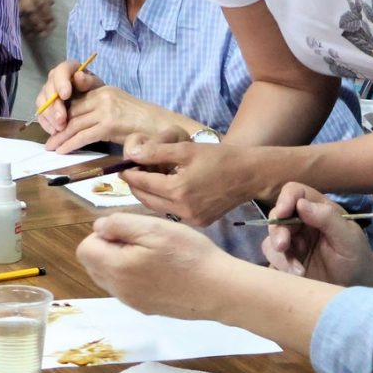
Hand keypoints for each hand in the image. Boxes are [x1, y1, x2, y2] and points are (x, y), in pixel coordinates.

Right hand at [14, 0, 54, 38]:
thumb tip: (50, 2)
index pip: (42, 1)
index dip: (47, 14)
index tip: (52, 23)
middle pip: (33, 11)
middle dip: (40, 23)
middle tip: (46, 33)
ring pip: (21, 14)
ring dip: (30, 26)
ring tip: (36, 35)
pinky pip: (8, 13)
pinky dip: (16, 22)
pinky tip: (21, 29)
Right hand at [36, 60, 102, 139]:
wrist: (96, 104)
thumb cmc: (96, 92)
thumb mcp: (97, 86)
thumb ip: (89, 81)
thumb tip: (78, 76)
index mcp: (68, 69)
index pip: (60, 71)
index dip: (61, 83)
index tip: (65, 95)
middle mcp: (55, 79)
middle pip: (49, 89)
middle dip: (54, 106)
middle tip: (62, 119)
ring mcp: (48, 93)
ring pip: (42, 103)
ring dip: (50, 117)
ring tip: (60, 128)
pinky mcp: (45, 107)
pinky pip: (41, 114)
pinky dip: (46, 124)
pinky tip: (55, 132)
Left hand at [41, 70, 187, 153]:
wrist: (161, 124)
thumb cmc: (141, 121)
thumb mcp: (118, 108)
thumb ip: (99, 111)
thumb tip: (79, 124)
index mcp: (103, 90)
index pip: (75, 101)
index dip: (61, 114)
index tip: (52, 126)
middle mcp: (102, 96)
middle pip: (72, 112)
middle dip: (57, 128)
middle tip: (48, 141)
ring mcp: (106, 109)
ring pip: (75, 124)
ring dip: (60, 138)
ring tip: (51, 148)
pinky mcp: (109, 124)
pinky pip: (84, 135)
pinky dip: (71, 144)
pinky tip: (63, 151)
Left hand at [76, 212, 232, 318]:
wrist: (218, 289)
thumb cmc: (187, 254)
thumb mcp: (154, 227)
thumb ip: (119, 224)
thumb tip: (99, 227)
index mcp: (115, 268)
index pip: (85, 248)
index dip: (103, 233)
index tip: (130, 230)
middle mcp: (118, 290)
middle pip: (94, 264)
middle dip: (109, 247)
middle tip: (142, 239)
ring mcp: (132, 302)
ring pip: (110, 276)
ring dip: (121, 261)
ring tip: (153, 252)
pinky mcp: (147, 308)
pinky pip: (127, 288)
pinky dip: (134, 275)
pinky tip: (161, 268)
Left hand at [119, 129, 259, 225]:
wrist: (249, 175)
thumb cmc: (220, 158)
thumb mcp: (187, 149)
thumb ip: (157, 152)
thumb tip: (132, 154)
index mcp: (177, 190)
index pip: (142, 183)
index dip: (130, 173)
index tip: (122, 167)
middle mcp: (181, 209)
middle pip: (146, 199)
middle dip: (136, 185)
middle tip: (131, 173)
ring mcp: (191, 219)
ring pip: (157, 208)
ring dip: (149, 194)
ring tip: (146, 180)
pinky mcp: (199, 223)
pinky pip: (172, 212)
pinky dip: (164, 201)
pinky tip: (166, 190)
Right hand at [262, 182, 372, 287]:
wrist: (358, 287)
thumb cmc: (357, 258)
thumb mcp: (348, 237)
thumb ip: (328, 218)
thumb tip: (300, 204)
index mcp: (318, 209)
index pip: (295, 192)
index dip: (285, 199)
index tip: (283, 212)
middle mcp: (301, 222)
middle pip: (277, 216)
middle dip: (278, 231)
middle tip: (283, 246)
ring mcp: (293, 242)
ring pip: (271, 238)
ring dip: (279, 252)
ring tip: (298, 270)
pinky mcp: (287, 261)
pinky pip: (273, 259)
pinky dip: (281, 267)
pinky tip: (297, 276)